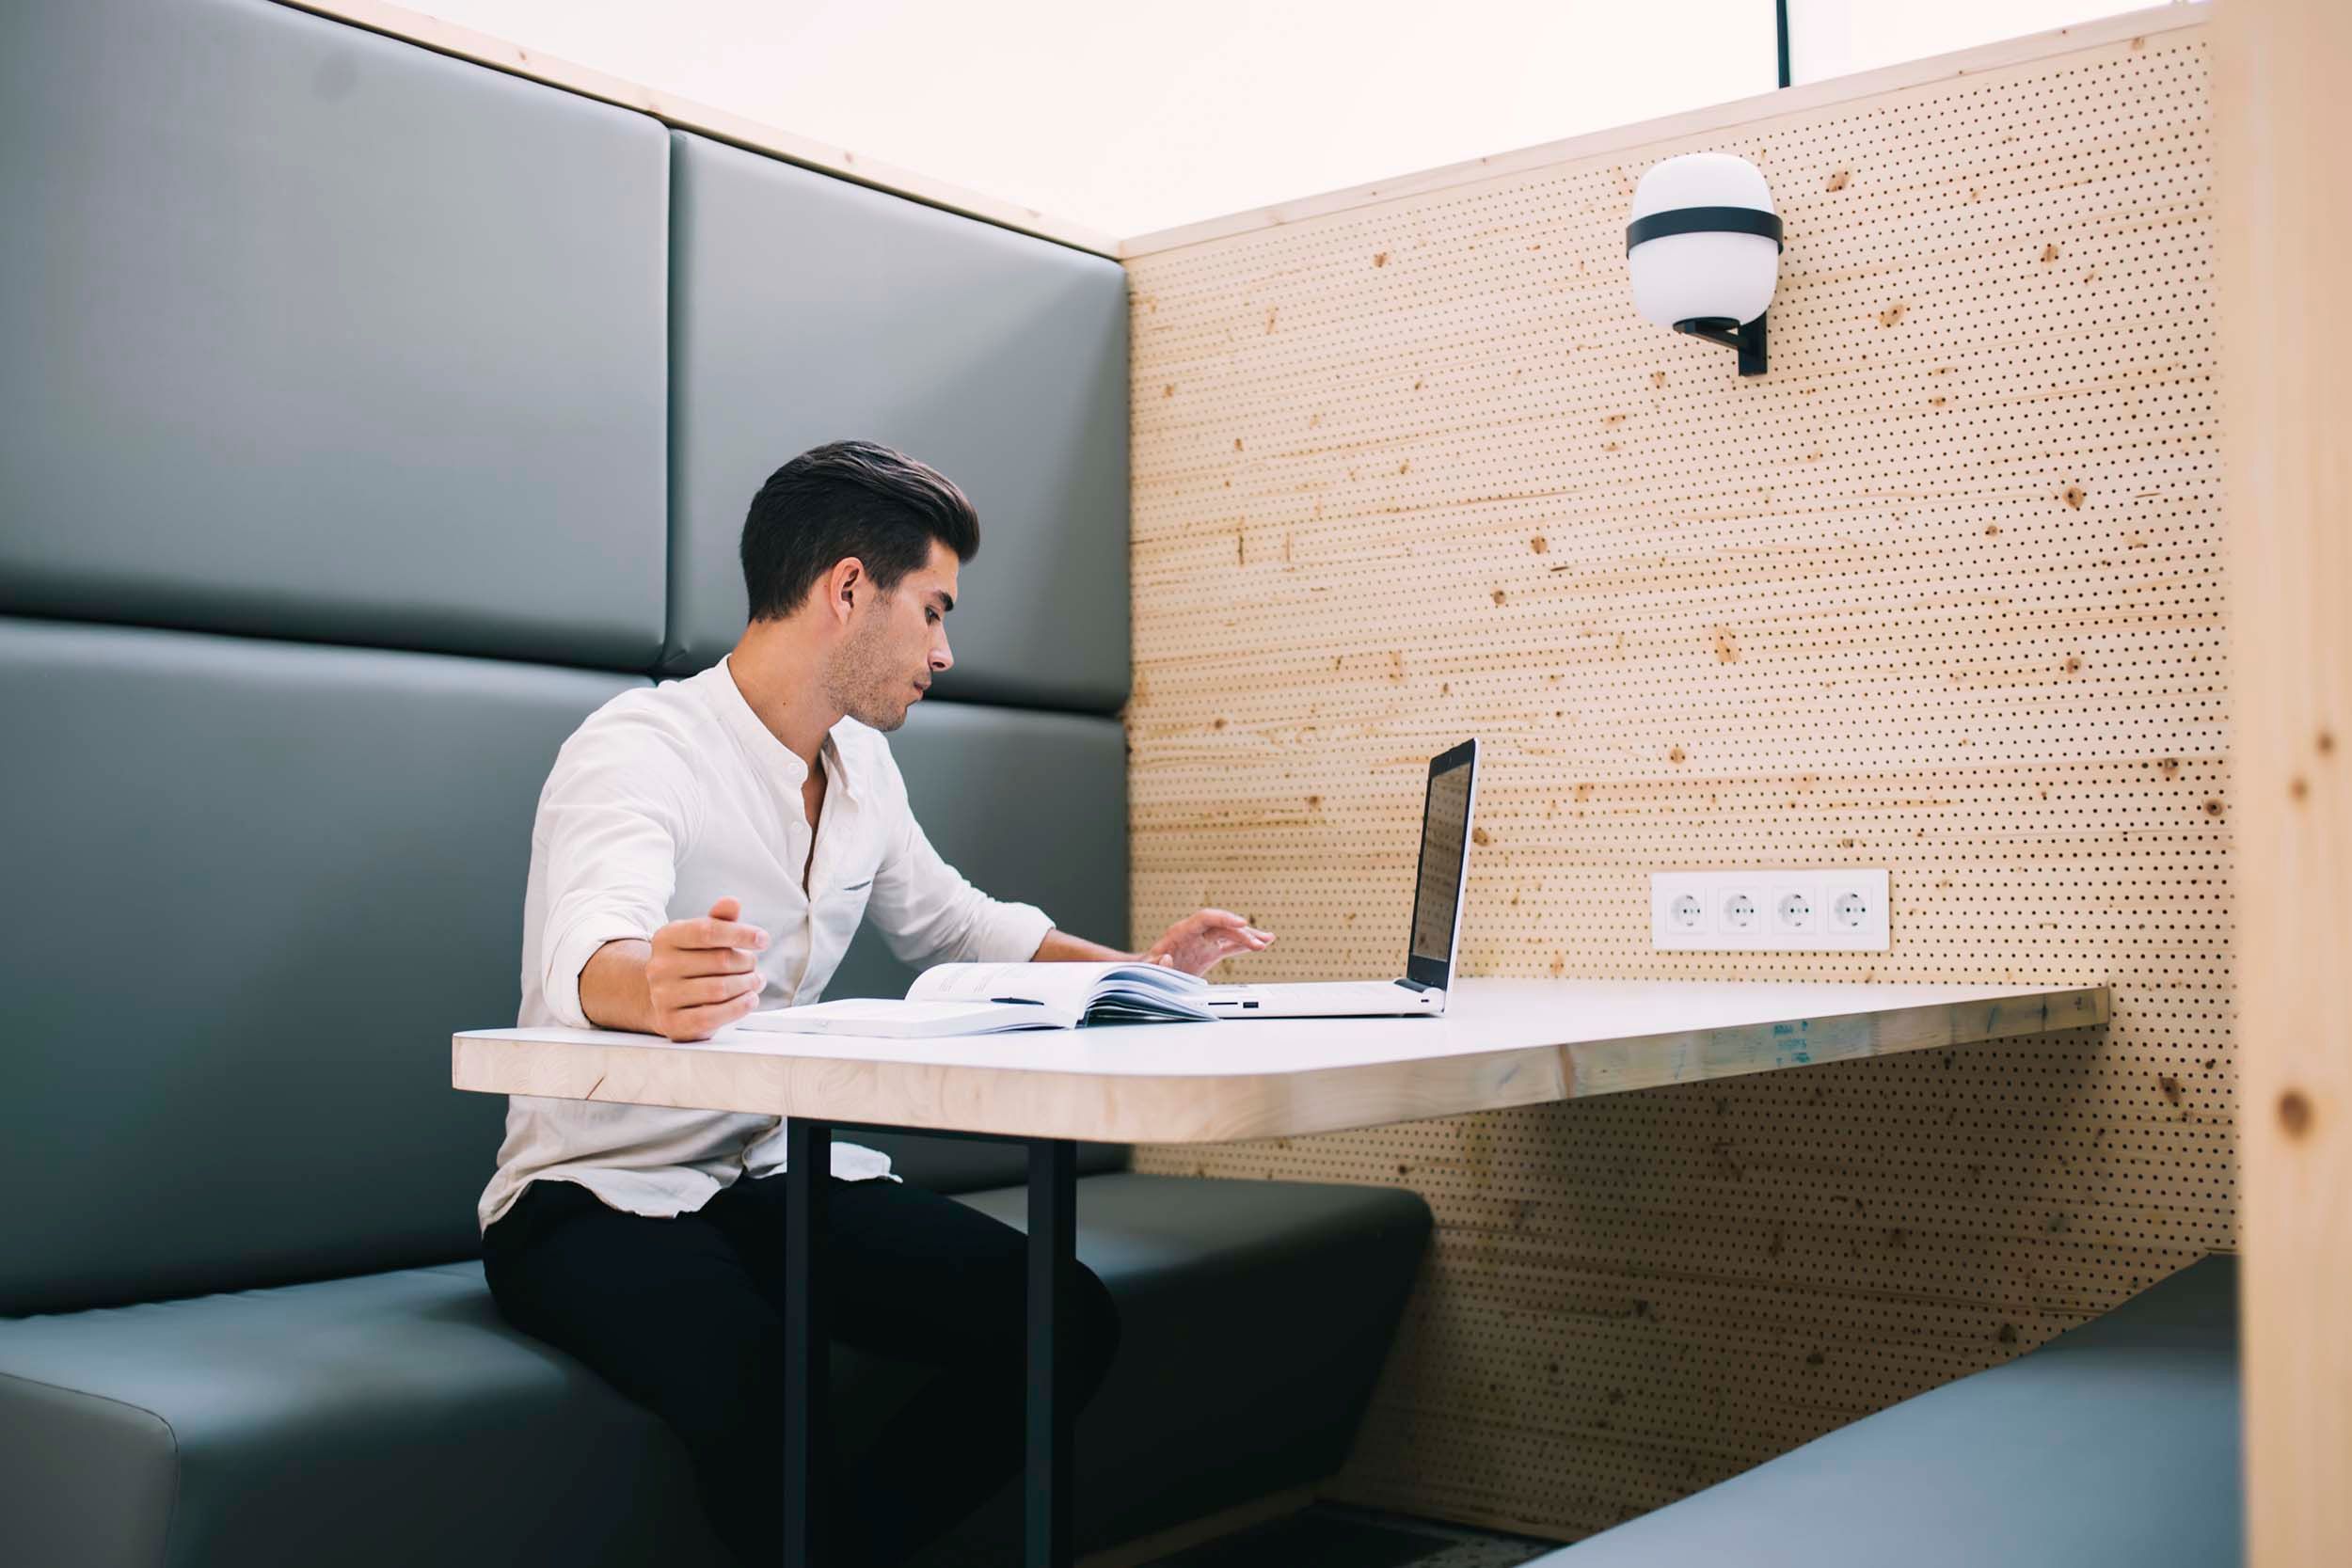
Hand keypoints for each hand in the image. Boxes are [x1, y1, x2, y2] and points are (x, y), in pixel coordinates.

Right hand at [646, 896, 769, 1040]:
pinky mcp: (672, 1022)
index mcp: (666, 937)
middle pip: (719, 961)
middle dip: (746, 962)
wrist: (663, 998)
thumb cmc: (691, 962)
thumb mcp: (702, 936)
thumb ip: (719, 920)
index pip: (708, 931)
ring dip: (747, 985)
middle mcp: (659, 966)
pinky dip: (738, 1007)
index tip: (763, 939)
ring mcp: (662, 996)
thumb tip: (732, 902)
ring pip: (719, 989)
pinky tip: (749, 999)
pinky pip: (712, 1016)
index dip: (740, 934)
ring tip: (755, 981)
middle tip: (754, 965)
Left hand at [1143, 908, 1273, 975]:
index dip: (1225, 918)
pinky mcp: (1209, 951)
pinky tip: (1260, 944)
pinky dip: (1244, 945)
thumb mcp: (1148, 968)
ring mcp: (1204, 941)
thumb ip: (1155, 964)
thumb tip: (1166, 958)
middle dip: (1242, 933)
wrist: (1148, 973)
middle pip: (1223, 926)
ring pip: (1230, 934)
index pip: (1206, 918)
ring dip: (1249, 937)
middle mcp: (1195, 933)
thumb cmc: (1147, 969)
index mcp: (1181, 931)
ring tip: (1268, 940)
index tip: (1242, 923)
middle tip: (1259, 942)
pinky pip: (1230, 945)